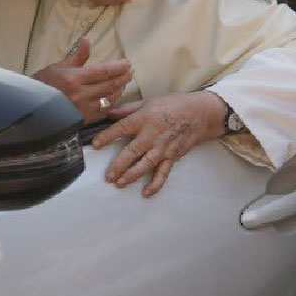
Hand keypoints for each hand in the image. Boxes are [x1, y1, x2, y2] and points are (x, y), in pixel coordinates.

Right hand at [32, 38, 131, 123]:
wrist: (31, 107)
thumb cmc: (45, 83)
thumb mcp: (59, 66)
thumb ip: (77, 55)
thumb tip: (86, 40)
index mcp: (74, 79)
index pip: (103, 72)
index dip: (118, 67)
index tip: (127, 63)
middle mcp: (81, 94)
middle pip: (110, 85)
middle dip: (123, 78)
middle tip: (130, 72)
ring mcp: (83, 109)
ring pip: (109, 99)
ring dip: (119, 90)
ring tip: (124, 82)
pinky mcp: (83, 120)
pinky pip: (103, 111)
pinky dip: (111, 102)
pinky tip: (114, 96)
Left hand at [91, 90, 225, 196]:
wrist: (199, 113)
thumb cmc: (173, 105)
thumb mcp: (148, 102)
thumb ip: (127, 109)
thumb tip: (108, 113)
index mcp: (144, 118)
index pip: (122, 128)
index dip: (107, 136)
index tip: (95, 144)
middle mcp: (153, 134)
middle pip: (132, 151)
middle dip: (118, 165)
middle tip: (107, 176)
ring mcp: (163, 147)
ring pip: (145, 164)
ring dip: (132, 175)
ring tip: (119, 183)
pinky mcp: (172, 156)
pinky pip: (163, 173)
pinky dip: (155, 184)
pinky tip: (146, 193)